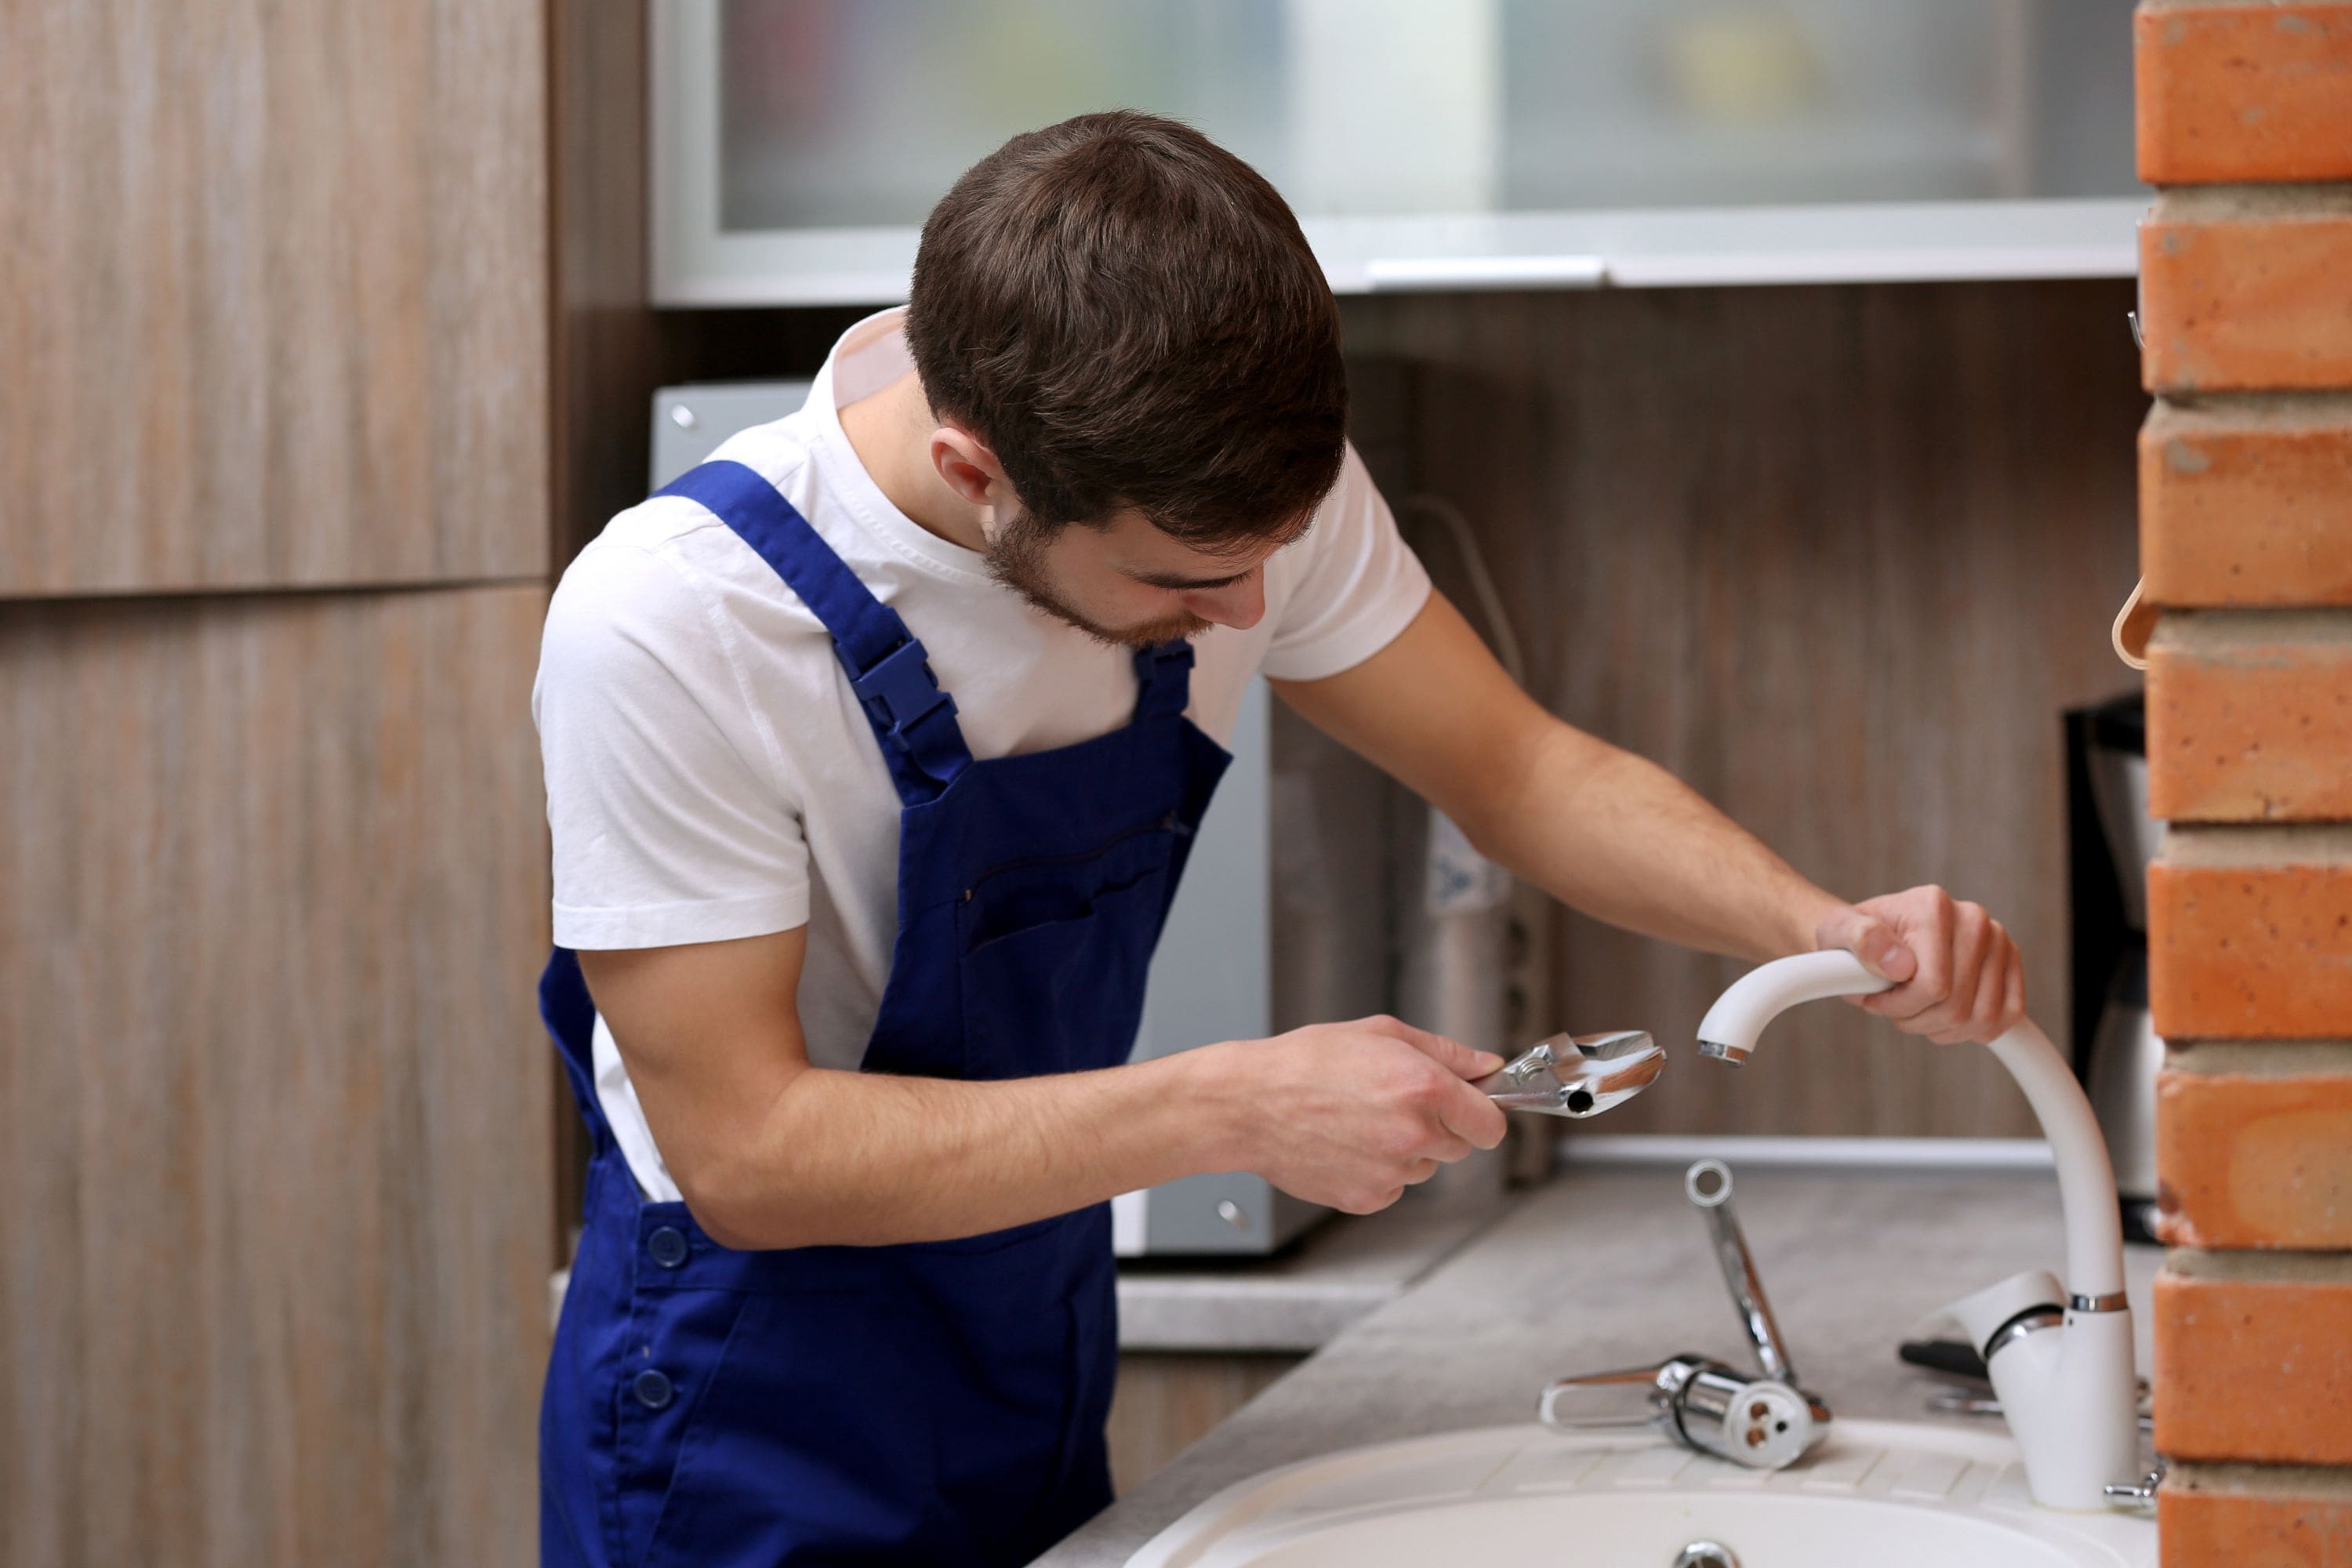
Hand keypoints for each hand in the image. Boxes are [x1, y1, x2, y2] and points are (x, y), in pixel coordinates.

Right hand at [1212, 1017, 1509, 1214]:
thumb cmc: (1306, 1062)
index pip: (1491, 1125)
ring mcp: (1390, 1172)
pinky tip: (1345, 1144)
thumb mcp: (1380, 1033)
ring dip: (1405, 1149)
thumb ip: (1445, 1052)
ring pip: (1423, 1167)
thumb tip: (1487, 1067)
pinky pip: (1392, 1188)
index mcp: (1424, 1087)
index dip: (1481, 1115)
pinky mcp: (1366, 1198)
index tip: (1468, 1110)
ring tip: (1359, 1121)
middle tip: (1393, 1103)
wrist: (1248, 1104)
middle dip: (1438, 1127)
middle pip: (1459, 1147)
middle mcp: (1413, 1133)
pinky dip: (1377, 1171)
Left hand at [1814, 886, 2024, 1043]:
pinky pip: (2008, 1015)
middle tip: (1895, 1009)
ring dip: (1943, 1029)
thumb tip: (1899, 963)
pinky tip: (1946, 1019)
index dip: (1900, 1007)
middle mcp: (1974, 918)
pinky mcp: (2012, 963)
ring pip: (1982, 1018)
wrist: (1875, 937)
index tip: (1873, 1000)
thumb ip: (1858, 939)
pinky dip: (1975, 1030)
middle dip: (1918, 1020)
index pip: (1933, 986)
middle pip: (1957, 1007)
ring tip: (1917, 1011)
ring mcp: (1999, 940)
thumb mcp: (1837, 932)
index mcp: (1933, 906)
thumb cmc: (1854, 939)